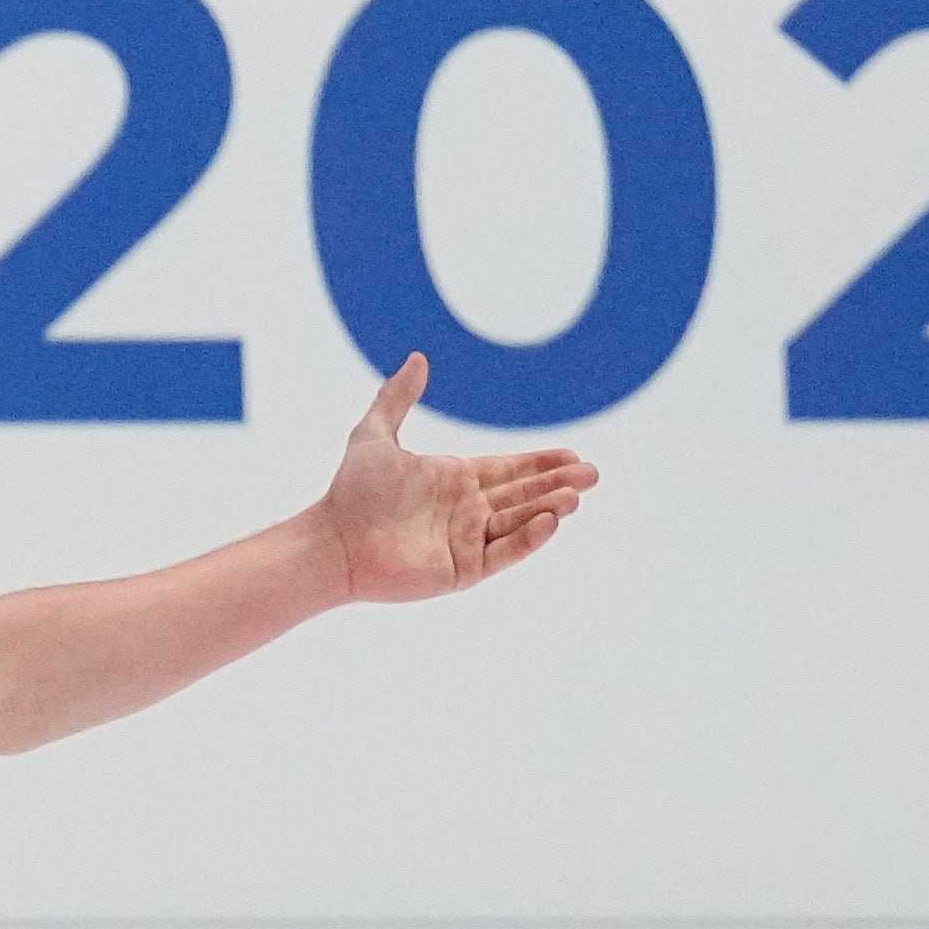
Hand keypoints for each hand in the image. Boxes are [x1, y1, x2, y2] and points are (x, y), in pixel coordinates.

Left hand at [313, 354, 594, 605]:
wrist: (335, 539)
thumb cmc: (352, 490)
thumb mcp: (375, 433)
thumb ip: (396, 396)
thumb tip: (418, 358)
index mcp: (452, 479)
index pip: (508, 469)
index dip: (540, 462)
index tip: (573, 454)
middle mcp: (465, 510)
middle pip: (522, 494)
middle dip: (557, 483)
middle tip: (594, 473)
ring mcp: (466, 541)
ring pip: (519, 522)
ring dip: (548, 508)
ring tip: (576, 495)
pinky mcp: (463, 570)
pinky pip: (504, 552)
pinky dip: (528, 538)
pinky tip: (549, 521)